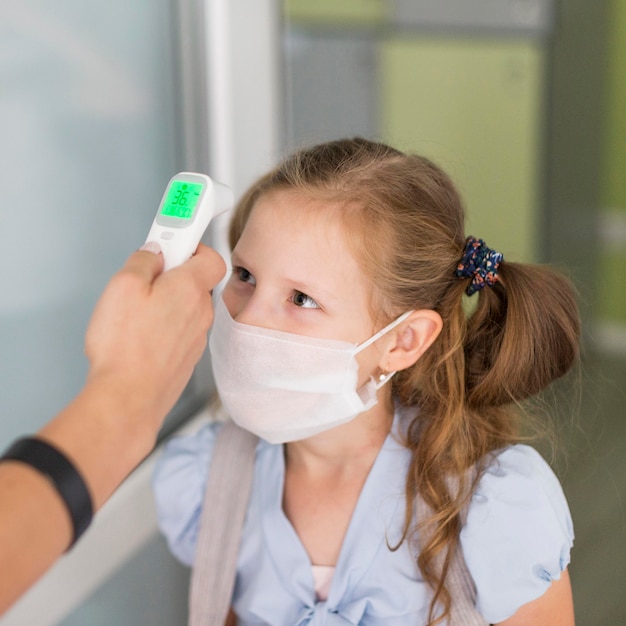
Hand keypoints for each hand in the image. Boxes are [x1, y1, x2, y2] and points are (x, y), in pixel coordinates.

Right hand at [84, 243, 225, 429]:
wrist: (130, 397)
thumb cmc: (126, 346)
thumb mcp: (123, 285)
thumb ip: (143, 261)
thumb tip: (152, 253)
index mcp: (190, 288)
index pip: (211, 255)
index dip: (193, 244)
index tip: (175, 238)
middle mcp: (200, 313)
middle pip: (196, 282)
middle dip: (173, 274)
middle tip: (146, 275)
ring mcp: (196, 338)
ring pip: (186, 308)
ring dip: (168, 302)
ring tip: (137, 311)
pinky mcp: (186, 358)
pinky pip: (179, 331)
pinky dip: (165, 327)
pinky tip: (140, 335)